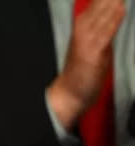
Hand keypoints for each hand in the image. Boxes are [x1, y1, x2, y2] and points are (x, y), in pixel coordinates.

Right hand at [46, 0, 124, 128]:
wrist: (69, 93)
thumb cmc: (81, 70)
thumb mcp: (92, 43)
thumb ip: (104, 26)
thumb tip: (117, 8)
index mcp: (81, 25)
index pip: (97, 1)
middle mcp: (82, 29)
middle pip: (101, 3)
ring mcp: (87, 39)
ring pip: (104, 13)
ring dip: (114, 3)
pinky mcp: (93, 51)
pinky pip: (106, 31)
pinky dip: (114, 19)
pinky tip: (121, 9)